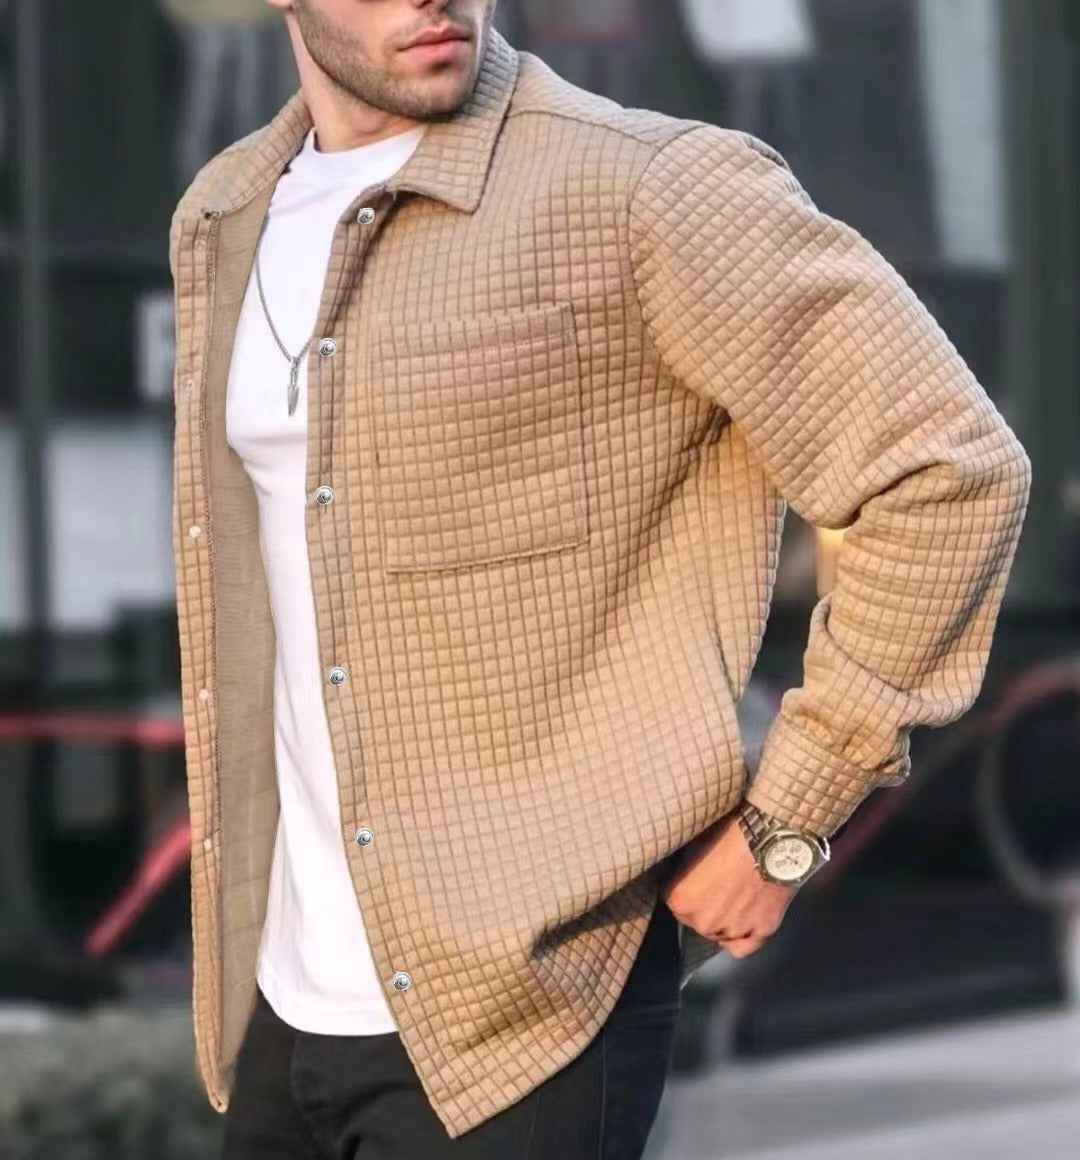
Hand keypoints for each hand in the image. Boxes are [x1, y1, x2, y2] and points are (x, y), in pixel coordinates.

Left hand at [660, 811, 797, 958]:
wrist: (768, 837)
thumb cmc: (729, 836)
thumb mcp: (693, 847)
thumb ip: (683, 872)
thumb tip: (682, 875)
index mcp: (680, 900)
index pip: (677, 904)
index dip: (689, 891)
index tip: (699, 881)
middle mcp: (703, 922)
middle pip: (698, 920)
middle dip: (707, 907)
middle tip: (721, 886)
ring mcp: (733, 930)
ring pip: (721, 934)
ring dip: (726, 921)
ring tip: (738, 896)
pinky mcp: (761, 932)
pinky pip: (744, 947)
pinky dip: (743, 939)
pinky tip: (743, 927)